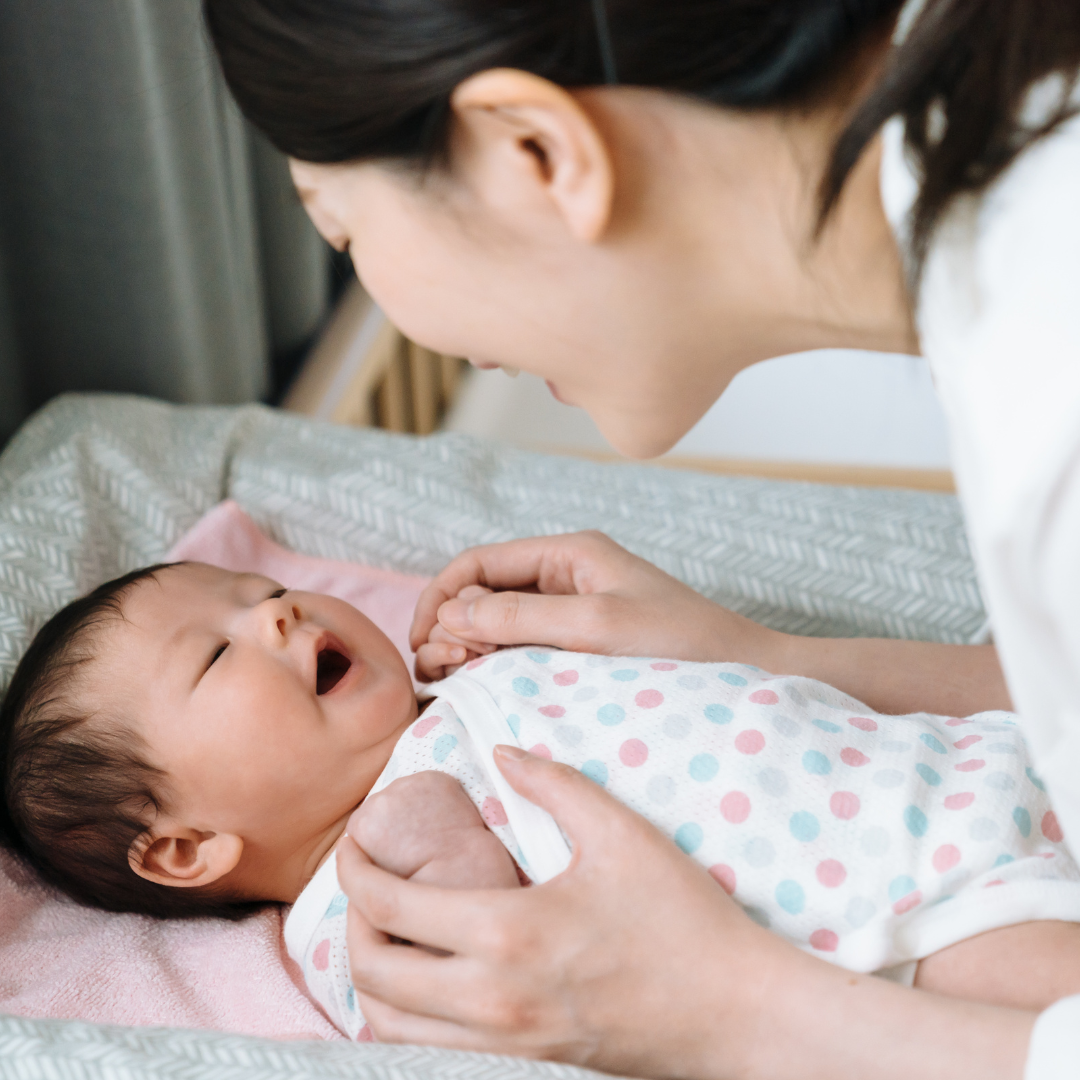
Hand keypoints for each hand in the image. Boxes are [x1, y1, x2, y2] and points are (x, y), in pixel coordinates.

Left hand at [338, 750, 1035, 1079]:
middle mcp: (491, 1001)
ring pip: (389, 1028)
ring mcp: (506, 1045)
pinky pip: (430, 1052)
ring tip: (389, 930)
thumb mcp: (621, 832)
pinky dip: (405, 1016)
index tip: (355, 839)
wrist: (737, 1013)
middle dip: (350, 923)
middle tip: (367, 881)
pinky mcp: (525, 1065)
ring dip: (371, 977)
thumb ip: (553, 782)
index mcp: (507, 934)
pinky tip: (430, 974)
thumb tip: (499, 752)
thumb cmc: (683, 919)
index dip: (354, 868)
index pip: (388, 907)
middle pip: (371, 975)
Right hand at [409, 531, 778, 680]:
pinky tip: (486, 686)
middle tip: (441, 669)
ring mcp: (573, 610)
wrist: (744, 673)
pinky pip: (523, 645)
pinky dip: (496, 662)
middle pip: (483, 590)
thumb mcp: (596, 626)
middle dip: (450, 624)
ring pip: (498, 621)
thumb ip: (522, 615)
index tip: (423, 639)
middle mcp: (566, 576)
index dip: (442, 594)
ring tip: (455, 679)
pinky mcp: (581, 642)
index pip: (480, 562)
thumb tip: (451, 612)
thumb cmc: (681, 644)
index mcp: (569, 554)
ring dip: (469, 645)